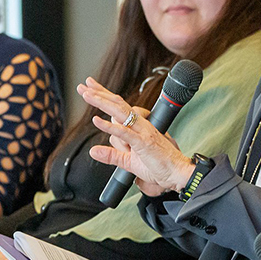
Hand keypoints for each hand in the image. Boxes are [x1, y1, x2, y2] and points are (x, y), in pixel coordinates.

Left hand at [78, 78, 193, 195]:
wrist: (177, 174)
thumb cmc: (158, 166)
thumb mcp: (129, 162)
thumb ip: (111, 155)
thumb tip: (92, 151)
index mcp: (138, 127)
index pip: (118, 107)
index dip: (104, 96)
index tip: (90, 88)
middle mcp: (140, 125)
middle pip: (117, 104)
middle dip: (99, 93)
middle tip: (82, 85)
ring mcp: (142, 132)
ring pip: (120, 112)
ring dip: (101, 102)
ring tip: (86, 95)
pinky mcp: (143, 142)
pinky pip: (124, 132)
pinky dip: (109, 126)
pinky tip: (96, 120)